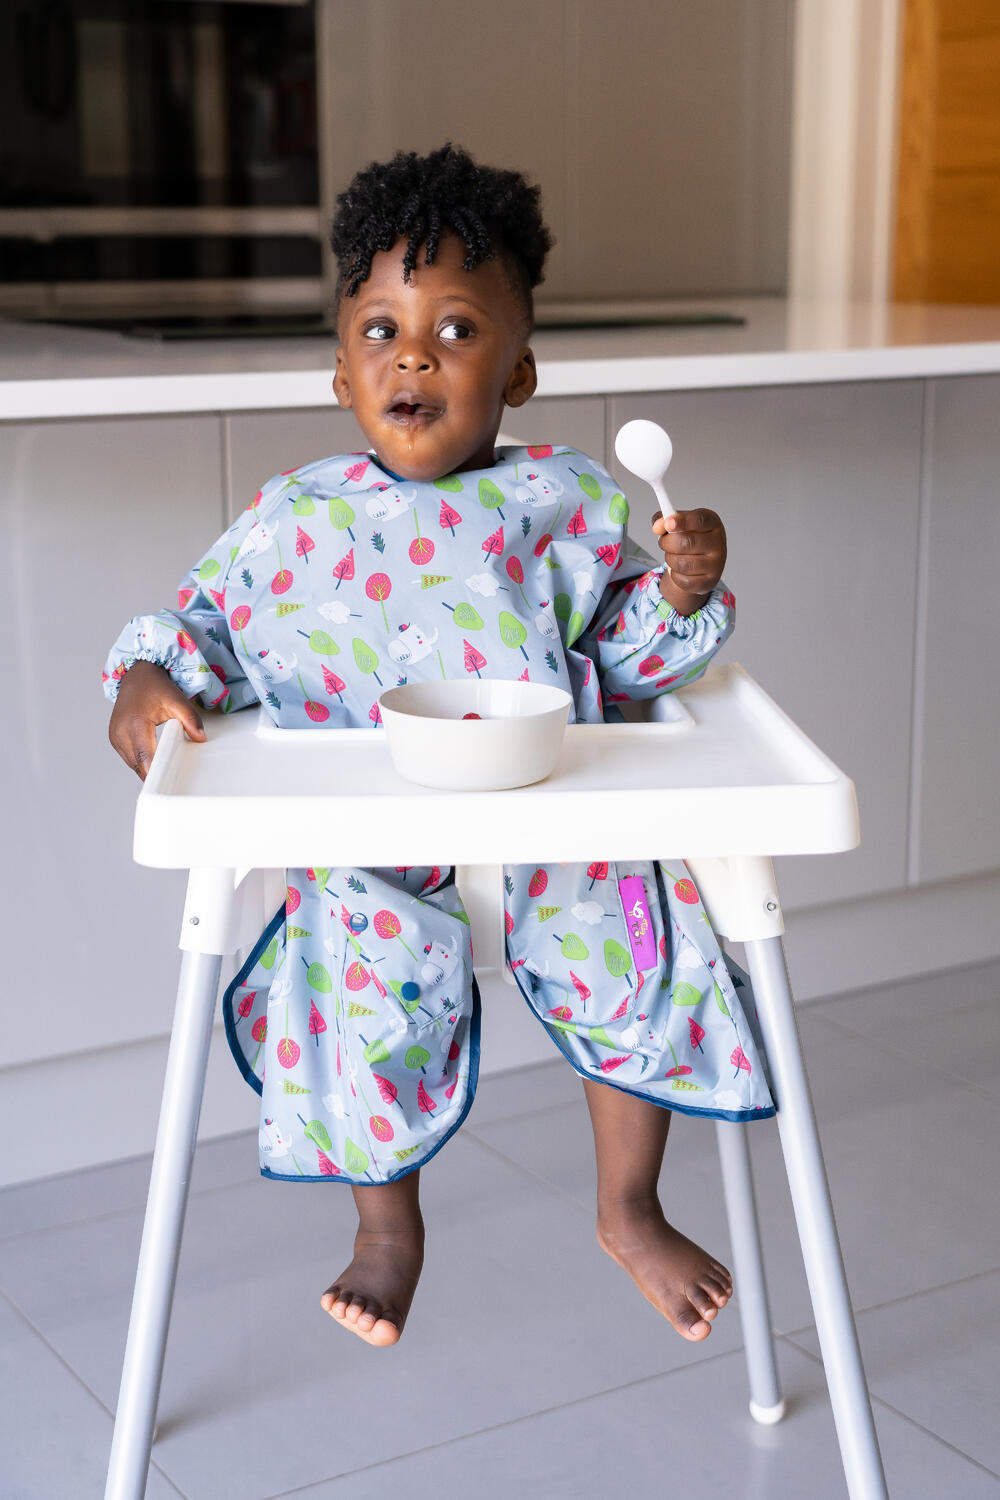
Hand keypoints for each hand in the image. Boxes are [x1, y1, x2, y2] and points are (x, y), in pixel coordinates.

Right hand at [108, 660, 204, 780]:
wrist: (136, 674)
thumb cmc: (155, 686)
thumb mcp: (177, 699)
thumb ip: (190, 719)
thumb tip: (200, 738)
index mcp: (135, 724)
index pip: (145, 758)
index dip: (157, 775)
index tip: (171, 784)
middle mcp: (120, 733)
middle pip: (138, 765)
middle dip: (155, 775)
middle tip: (175, 781)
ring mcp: (115, 737)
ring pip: (133, 764)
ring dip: (147, 768)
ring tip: (167, 771)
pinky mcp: (114, 739)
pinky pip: (129, 758)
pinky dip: (141, 761)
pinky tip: (155, 760)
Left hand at [651, 508, 726, 615]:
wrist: (699, 564)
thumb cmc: (689, 539)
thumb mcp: (678, 524)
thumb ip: (664, 520)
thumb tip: (658, 526)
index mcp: (712, 522)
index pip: (700, 520)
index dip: (683, 521)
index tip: (668, 523)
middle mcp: (718, 542)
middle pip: (687, 542)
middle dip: (667, 542)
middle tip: (662, 541)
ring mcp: (716, 563)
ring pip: (683, 563)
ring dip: (670, 559)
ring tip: (671, 555)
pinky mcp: (710, 581)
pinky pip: (685, 580)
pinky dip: (675, 575)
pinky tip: (679, 569)